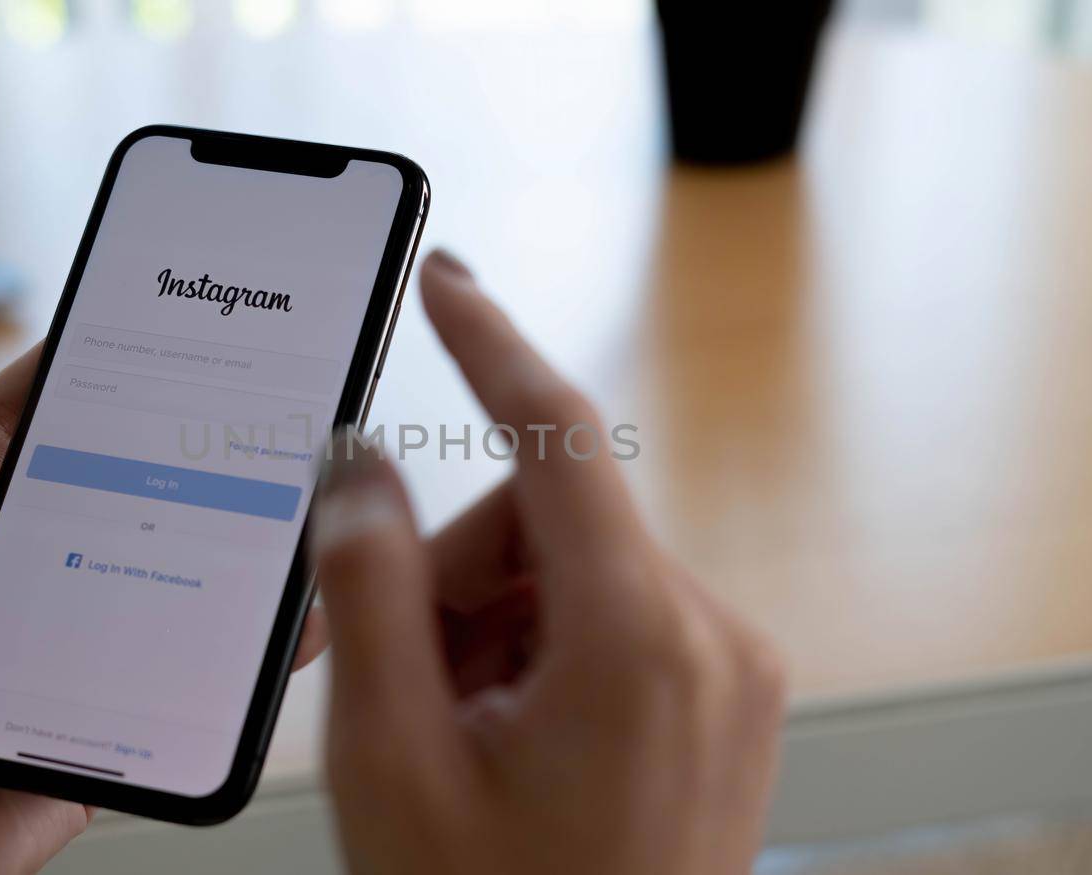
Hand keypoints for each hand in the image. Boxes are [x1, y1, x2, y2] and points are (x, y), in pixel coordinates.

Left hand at [0, 344, 328, 872]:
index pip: (6, 448)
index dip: (60, 396)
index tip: (122, 347)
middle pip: (89, 508)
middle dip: (155, 461)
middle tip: (223, 419)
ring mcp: (44, 660)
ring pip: (142, 590)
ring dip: (207, 556)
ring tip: (270, 518)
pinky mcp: (84, 732)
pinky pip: (163, 686)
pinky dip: (222, 661)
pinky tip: (269, 636)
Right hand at [313, 251, 787, 874]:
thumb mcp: (392, 758)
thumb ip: (371, 590)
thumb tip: (360, 463)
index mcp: (640, 641)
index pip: (559, 439)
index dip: (489, 343)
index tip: (443, 278)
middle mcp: (713, 637)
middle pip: (548, 521)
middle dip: (455, 579)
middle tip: (404, 683)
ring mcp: (731, 667)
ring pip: (572, 569)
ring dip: (491, 626)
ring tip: (459, 735)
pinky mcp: (726, 690)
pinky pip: (612, 613)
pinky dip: (540, 648)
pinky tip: (509, 736)